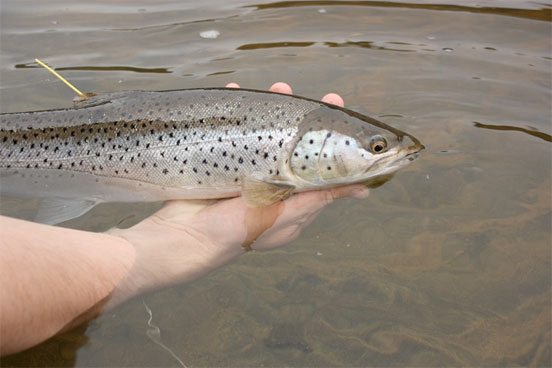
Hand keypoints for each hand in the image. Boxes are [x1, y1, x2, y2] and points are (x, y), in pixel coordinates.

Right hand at [107, 83, 368, 305]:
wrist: (182, 235)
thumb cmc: (235, 231)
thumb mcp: (281, 215)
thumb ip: (316, 198)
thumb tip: (360, 190)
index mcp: (293, 200)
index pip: (318, 165)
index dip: (329, 138)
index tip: (335, 107)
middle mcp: (274, 184)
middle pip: (293, 144)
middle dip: (299, 116)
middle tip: (304, 93)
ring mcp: (249, 173)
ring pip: (266, 135)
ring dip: (271, 109)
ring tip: (275, 88)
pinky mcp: (225, 164)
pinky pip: (236, 134)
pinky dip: (236, 113)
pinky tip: (234, 92)